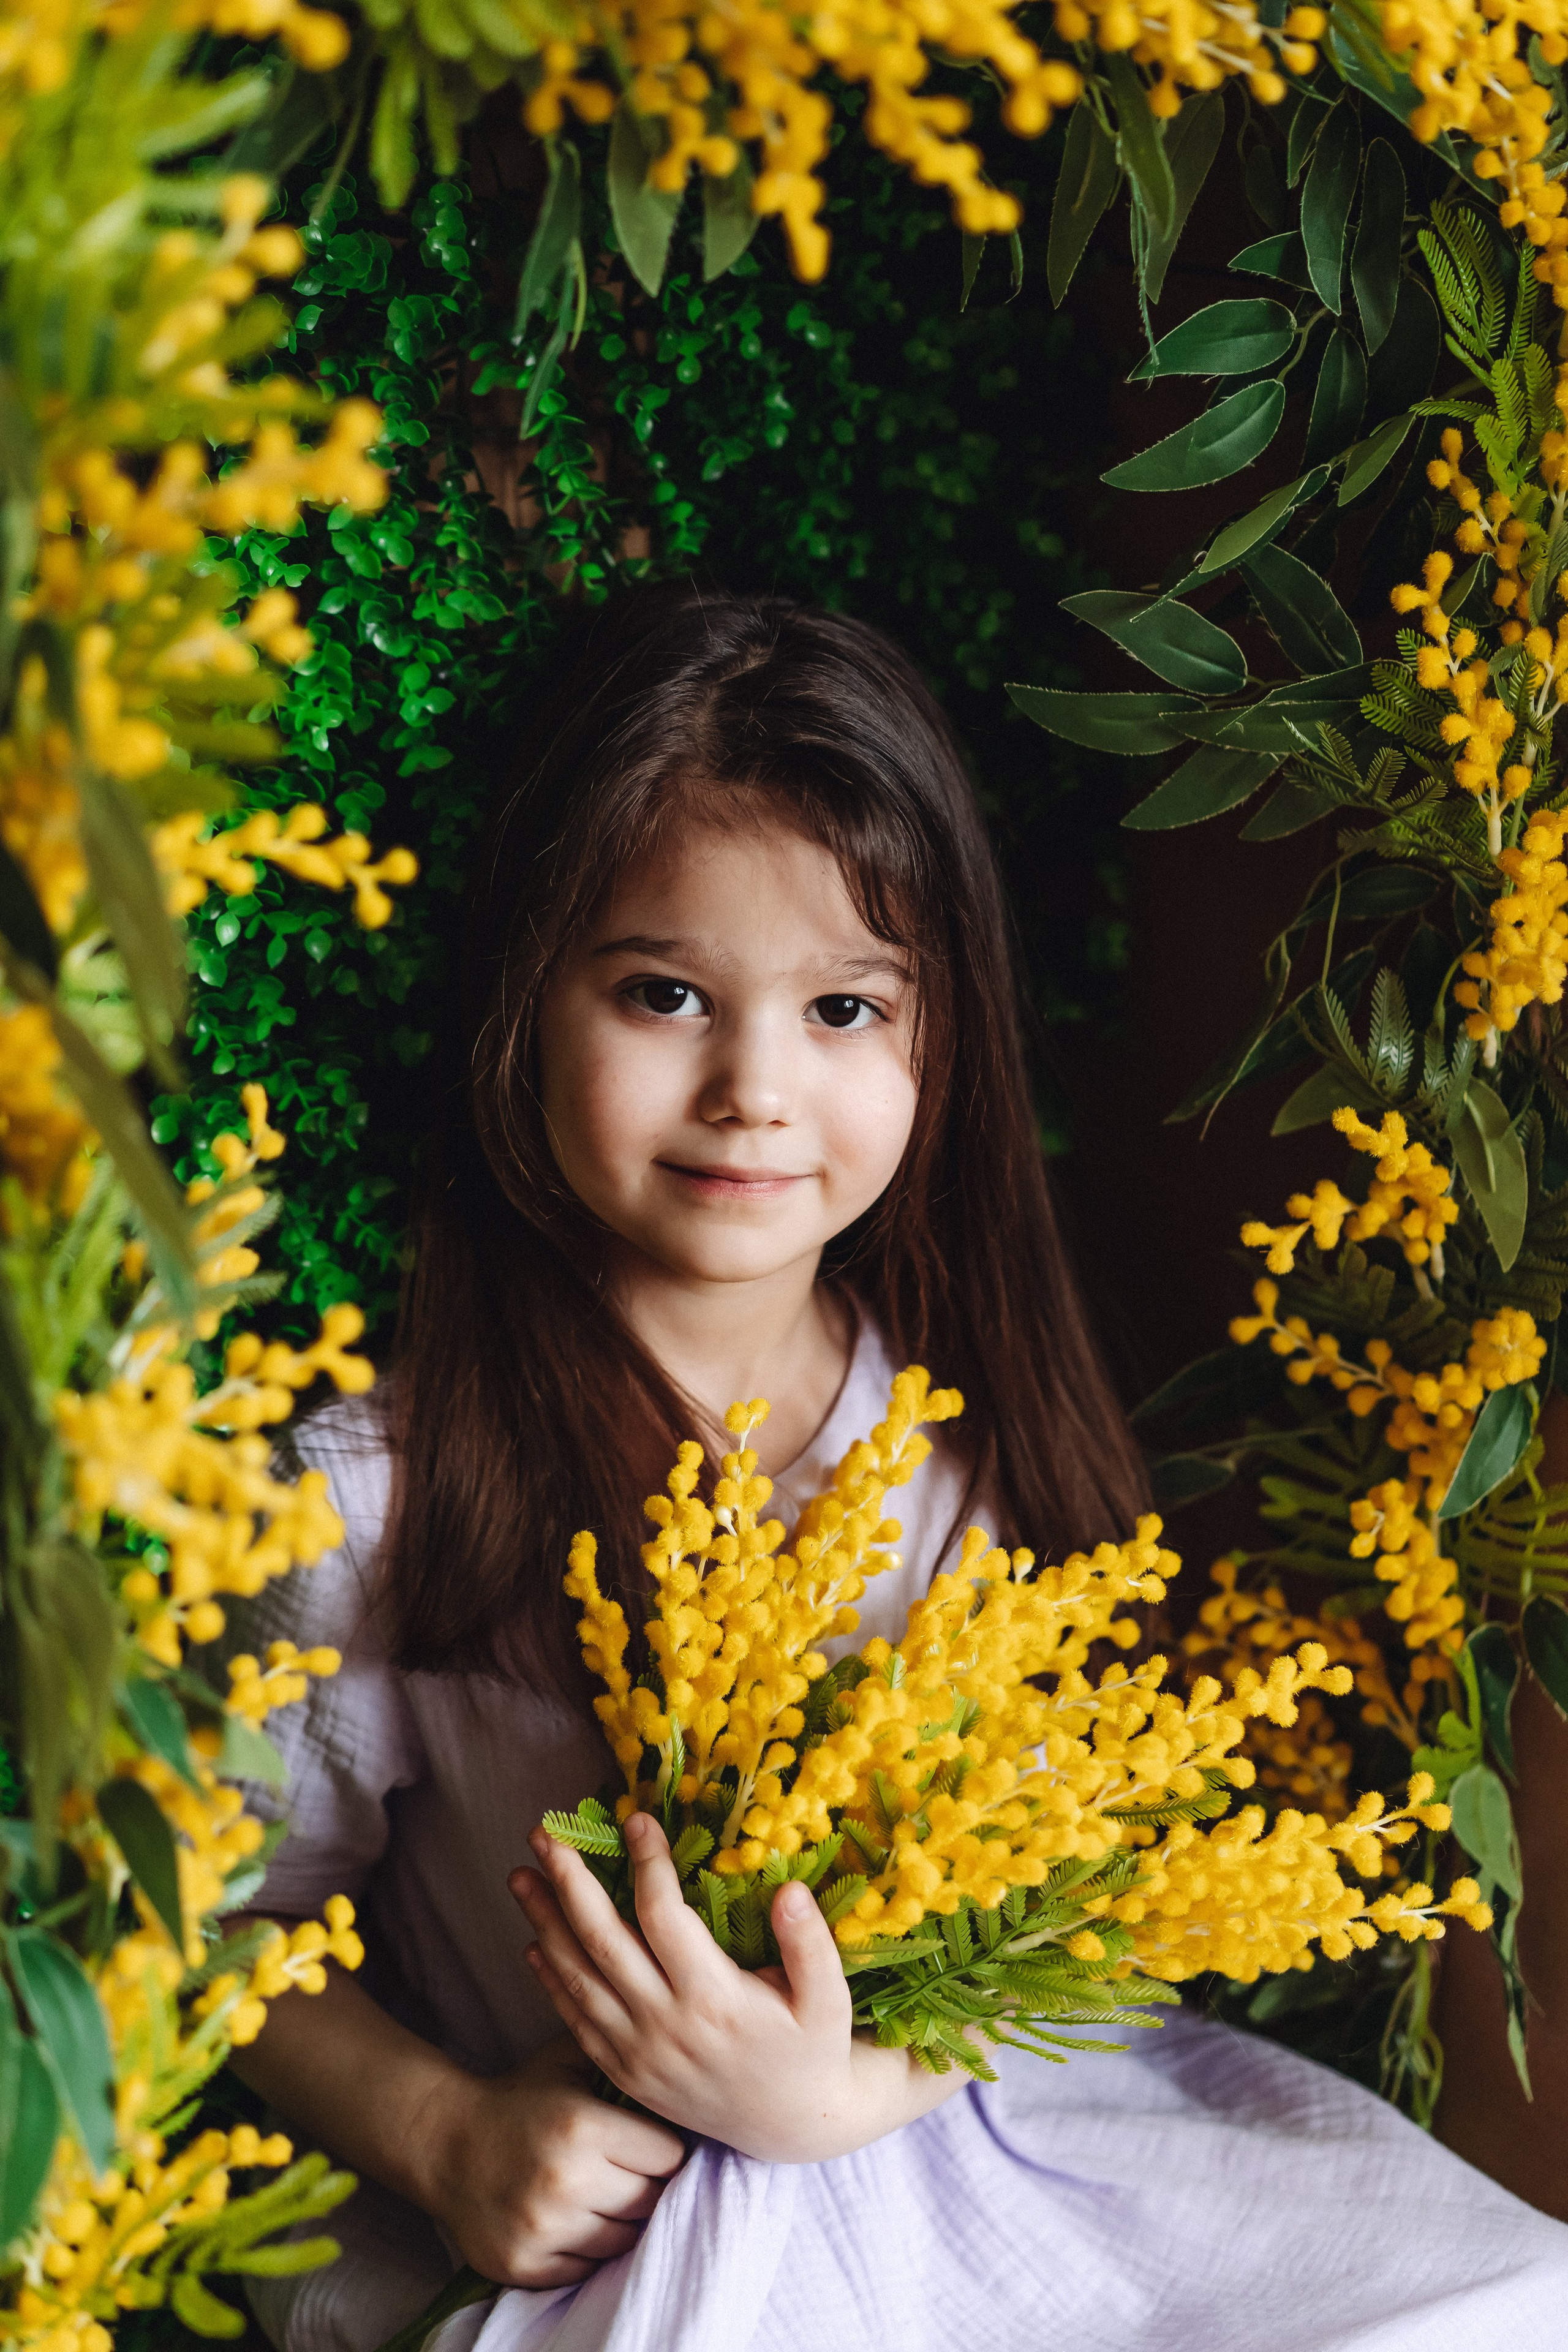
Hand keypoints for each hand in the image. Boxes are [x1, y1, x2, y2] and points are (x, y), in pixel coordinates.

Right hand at [417, 2032, 684, 2287]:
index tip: (648, 2142)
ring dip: (619, 2221)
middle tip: (626, 2171)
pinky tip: (572, 2221)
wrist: (444, 2143)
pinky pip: (586, 2270)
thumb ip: (620, 2057)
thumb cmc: (519, 2099)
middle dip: (646, 2186)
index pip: (668, 2155)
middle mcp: (566, 2181)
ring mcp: (543, 2230)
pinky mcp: (524, 2265)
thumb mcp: (567, 2060)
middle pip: (650, 2201)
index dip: (663, 2147)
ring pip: (623, 2241)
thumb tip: (676, 2065)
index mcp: (583, 2125)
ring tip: (599, 2195)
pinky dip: (587, 2250)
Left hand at [509, 1814, 966, 2162]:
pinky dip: (551, 1981)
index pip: (664, 1916)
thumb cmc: (814, 2050)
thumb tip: (788, 1890)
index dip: (647, 1863)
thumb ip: (811, 1945)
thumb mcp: (830, 1999)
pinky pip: (576, 2023)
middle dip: (569, 1883)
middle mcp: (666, 2025)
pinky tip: (533, 1944)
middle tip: (544, 1834)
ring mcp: (639, 2052)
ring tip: (520, 1876)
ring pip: (579, 1979)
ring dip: (544, 1923)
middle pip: (602, 1942)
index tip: (635, 1818)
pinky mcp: (626, 2073)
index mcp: (714, 1999)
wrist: (794, 2128)